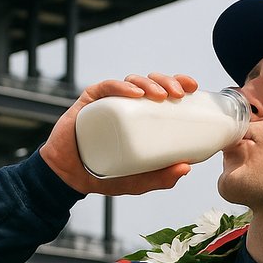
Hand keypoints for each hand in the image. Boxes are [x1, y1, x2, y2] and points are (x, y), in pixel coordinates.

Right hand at [40, 72, 197, 194]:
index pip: (163, 93)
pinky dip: (122, 87)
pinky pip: (107, 87)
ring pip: (131, 81)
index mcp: (141, 116)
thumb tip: (186, 168)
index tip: (193, 88)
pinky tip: (135, 93)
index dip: (179, 83)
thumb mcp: (138, 181)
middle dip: (167, 81)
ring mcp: (108, 101)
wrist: (68, 177)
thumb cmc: (104, 176)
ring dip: (148, 83)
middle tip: (178, 94)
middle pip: (150, 83)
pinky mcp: (89, 101)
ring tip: (159, 95)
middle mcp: (126, 105)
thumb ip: (160, 178)